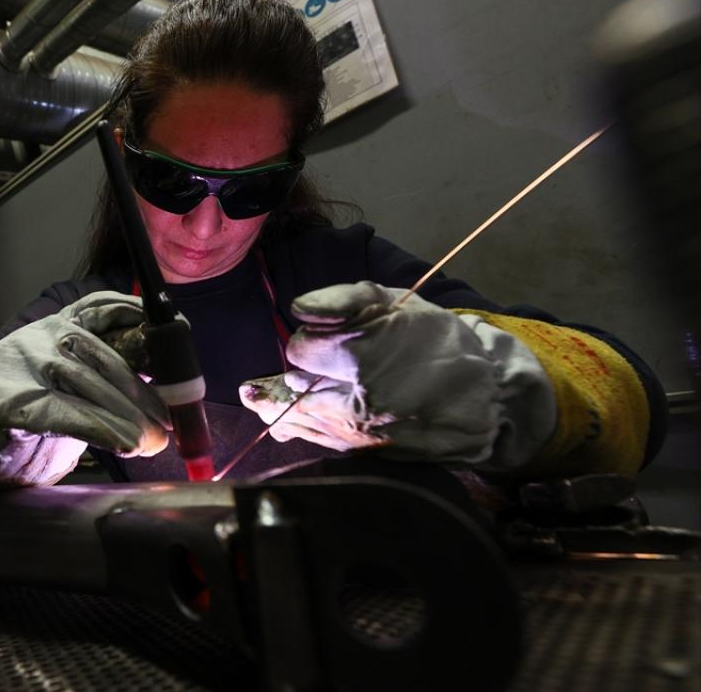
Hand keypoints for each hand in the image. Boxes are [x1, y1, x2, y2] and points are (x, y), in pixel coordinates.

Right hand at [0, 291, 170, 487]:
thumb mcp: (62, 379)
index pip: (100, 308)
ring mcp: (23, 367)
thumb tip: (158, 381)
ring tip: (149, 441)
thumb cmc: (19, 408)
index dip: (137, 316)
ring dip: (127, 418)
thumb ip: (101, 374)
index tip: (174, 329)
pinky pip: (64, 413)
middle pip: (104, 358)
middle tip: (167, 426)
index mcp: (54, 326)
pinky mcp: (8, 403)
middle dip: (142, 394)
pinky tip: (123, 443)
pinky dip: (100, 429)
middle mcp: (40, 338)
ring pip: (88, 387)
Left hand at [240, 282, 554, 467]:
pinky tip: (294, 419)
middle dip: (298, 374)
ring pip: (300, 419)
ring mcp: (362, 435)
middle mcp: (359, 402)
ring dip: (287, 403)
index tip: (324, 338)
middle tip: (311, 366)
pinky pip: (318, 441)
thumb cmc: (437, 340)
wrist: (485, 395)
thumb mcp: (397, 303)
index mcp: (365, 357)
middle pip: (294, 389)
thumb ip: (344, 298)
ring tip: (269, 394)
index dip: (310, 340)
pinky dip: (303, 427)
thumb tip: (299, 307)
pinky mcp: (367, 455)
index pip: (302, 350)